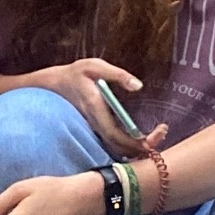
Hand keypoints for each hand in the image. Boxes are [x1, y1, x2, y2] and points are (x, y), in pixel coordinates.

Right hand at [32, 57, 159, 156]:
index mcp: (95, 109)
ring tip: (156, 135)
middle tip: (162, 133)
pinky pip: (113, 143)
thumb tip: (138, 86)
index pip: (117, 135)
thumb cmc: (75, 73)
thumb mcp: (95, 66)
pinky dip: (128, 144)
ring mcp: (94, 128)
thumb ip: (118, 74)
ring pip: (116, 148)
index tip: (156, 135)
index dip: (137, 142)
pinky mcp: (95, 129)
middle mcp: (94, 124)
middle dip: (142, 147)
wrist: (52, 84)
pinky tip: (140, 136)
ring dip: (136, 147)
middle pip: (120, 147)